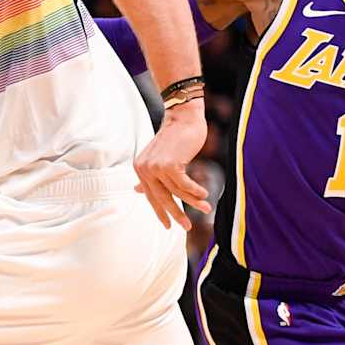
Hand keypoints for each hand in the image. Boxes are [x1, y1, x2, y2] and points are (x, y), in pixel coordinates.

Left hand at [135, 101, 209, 229]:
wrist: (183, 117)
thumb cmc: (175, 136)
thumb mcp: (160, 157)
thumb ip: (151, 175)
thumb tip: (137, 191)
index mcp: (140, 168)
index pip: (150, 196)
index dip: (160, 212)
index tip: (168, 226)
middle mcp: (144, 168)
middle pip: (162, 198)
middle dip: (176, 214)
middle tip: (186, 227)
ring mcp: (155, 167)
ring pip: (177, 192)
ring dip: (193, 202)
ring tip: (206, 209)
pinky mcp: (169, 165)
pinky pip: (185, 185)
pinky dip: (196, 191)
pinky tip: (205, 195)